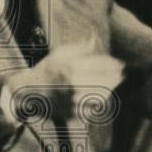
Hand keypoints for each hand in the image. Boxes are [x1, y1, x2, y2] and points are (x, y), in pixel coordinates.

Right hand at [7, 44, 124, 121]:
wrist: (29, 92)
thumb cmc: (46, 70)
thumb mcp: (60, 54)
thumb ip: (79, 47)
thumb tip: (95, 38)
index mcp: (71, 68)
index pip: (100, 66)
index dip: (114, 64)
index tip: (120, 63)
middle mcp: (73, 85)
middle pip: (104, 81)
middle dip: (116, 76)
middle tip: (122, 72)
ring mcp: (73, 101)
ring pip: (101, 95)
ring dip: (111, 88)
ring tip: (116, 82)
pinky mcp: (72, 112)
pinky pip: (93, 108)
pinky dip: (101, 100)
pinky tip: (104, 93)